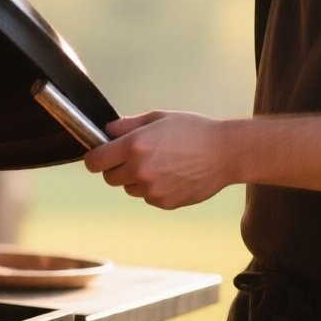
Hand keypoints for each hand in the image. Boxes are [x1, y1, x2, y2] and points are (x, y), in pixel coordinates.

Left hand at [83, 110, 230, 208]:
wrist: (225, 153)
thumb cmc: (193, 131)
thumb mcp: (158, 118)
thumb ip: (127, 125)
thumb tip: (107, 131)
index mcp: (133, 146)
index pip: (95, 161)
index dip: (95, 158)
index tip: (100, 156)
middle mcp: (139, 170)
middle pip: (109, 178)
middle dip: (116, 168)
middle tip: (135, 157)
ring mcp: (151, 190)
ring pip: (129, 189)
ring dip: (135, 179)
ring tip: (160, 164)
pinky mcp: (164, 202)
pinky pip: (147, 197)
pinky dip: (153, 189)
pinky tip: (171, 175)